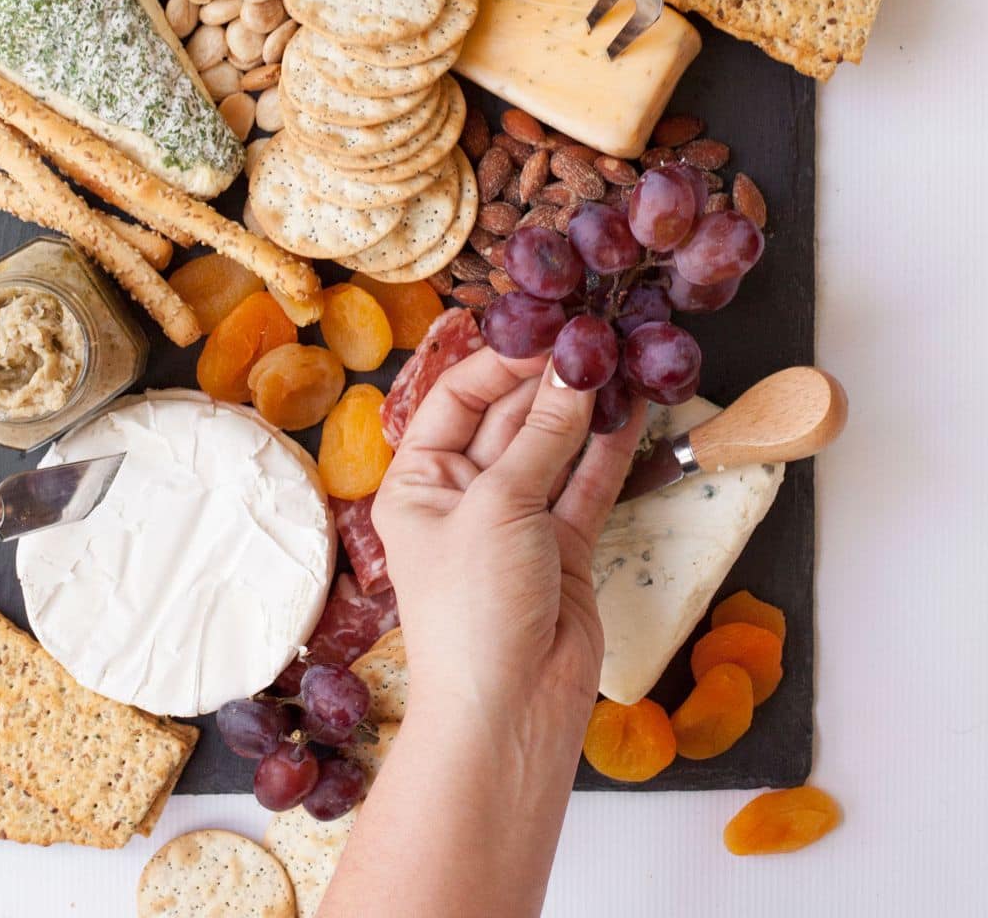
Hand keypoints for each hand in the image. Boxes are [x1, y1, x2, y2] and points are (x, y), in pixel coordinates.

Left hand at [373, 348, 645, 733]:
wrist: (510, 712)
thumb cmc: (474, 610)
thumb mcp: (499, 508)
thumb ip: (542, 437)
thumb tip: (574, 370)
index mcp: (418, 481)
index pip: (456, 399)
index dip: (501, 363)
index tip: (550, 335)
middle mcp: (463, 495)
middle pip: (508, 418)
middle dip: (550, 382)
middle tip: (596, 341)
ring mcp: (515, 521)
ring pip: (552, 448)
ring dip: (583, 410)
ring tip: (620, 362)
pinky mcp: (561, 546)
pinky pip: (584, 485)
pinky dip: (608, 451)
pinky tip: (631, 410)